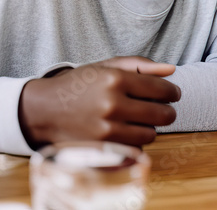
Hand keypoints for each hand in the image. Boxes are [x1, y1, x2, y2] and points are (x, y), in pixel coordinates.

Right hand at [18, 56, 179, 149]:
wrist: (44, 110)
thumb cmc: (78, 85)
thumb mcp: (104, 66)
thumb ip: (139, 65)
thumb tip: (172, 69)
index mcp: (114, 79)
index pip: (162, 90)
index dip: (172, 92)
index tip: (172, 94)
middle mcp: (112, 105)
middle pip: (162, 115)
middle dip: (166, 112)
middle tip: (161, 109)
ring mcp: (107, 130)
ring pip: (150, 135)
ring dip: (149, 128)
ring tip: (136, 120)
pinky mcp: (102, 150)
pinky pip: (136, 150)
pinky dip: (134, 142)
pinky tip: (123, 132)